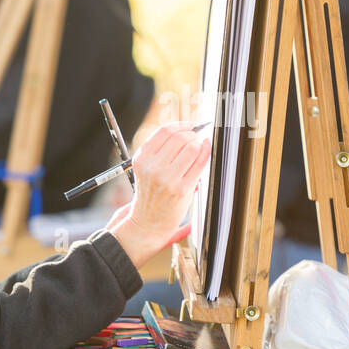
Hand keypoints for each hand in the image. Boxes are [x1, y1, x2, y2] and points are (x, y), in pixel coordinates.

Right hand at [108, 123, 211, 269]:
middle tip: (196, 138)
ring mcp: (166, 178)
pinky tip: (206, 148)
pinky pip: (199, 162)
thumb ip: (161, 150)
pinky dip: (206, 151)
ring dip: (199, 144)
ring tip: (199, 147)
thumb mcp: (147, 169)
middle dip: (192, 134)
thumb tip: (187, 130)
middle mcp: (152, 166)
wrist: (147, 223)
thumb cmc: (151, 195)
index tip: (189, 126)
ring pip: (191, 147)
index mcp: (142, 158)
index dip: (180, 125)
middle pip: (179, 137)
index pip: (164, 131)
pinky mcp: (181, 189)